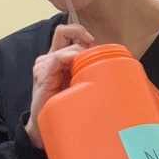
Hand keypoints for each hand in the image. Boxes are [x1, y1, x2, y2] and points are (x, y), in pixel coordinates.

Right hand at [26, 24, 93, 148]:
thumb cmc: (64, 106)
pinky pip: (55, 59)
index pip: (67, 34)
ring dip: (77, 52)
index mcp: (58, 59)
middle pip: (62, 32)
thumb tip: (115, 69)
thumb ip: (89, 74)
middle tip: (91, 43)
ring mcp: (44, 66)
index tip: (92, 41)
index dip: (80, 32)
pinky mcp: (43, 75)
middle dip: (79, 33)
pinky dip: (66, 57)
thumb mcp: (79, 86)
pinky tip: (72, 62)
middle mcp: (49, 58)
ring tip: (85, 66)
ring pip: (63, 47)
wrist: (43, 125)